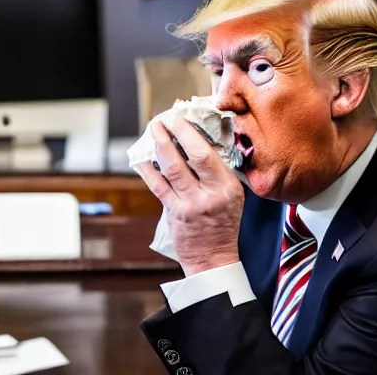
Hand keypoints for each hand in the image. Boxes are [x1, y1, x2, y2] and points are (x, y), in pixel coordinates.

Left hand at [139, 118, 244, 275]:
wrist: (213, 258)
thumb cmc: (224, 225)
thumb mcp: (234, 196)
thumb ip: (219, 173)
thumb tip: (198, 145)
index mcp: (227, 187)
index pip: (207, 154)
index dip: (190, 133)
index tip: (180, 119)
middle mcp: (209, 194)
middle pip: (189, 157)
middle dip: (172, 134)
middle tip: (163, 119)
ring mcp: (189, 205)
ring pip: (170, 170)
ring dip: (159, 147)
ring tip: (153, 132)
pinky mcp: (174, 213)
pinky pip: (158, 187)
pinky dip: (148, 170)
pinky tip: (142, 158)